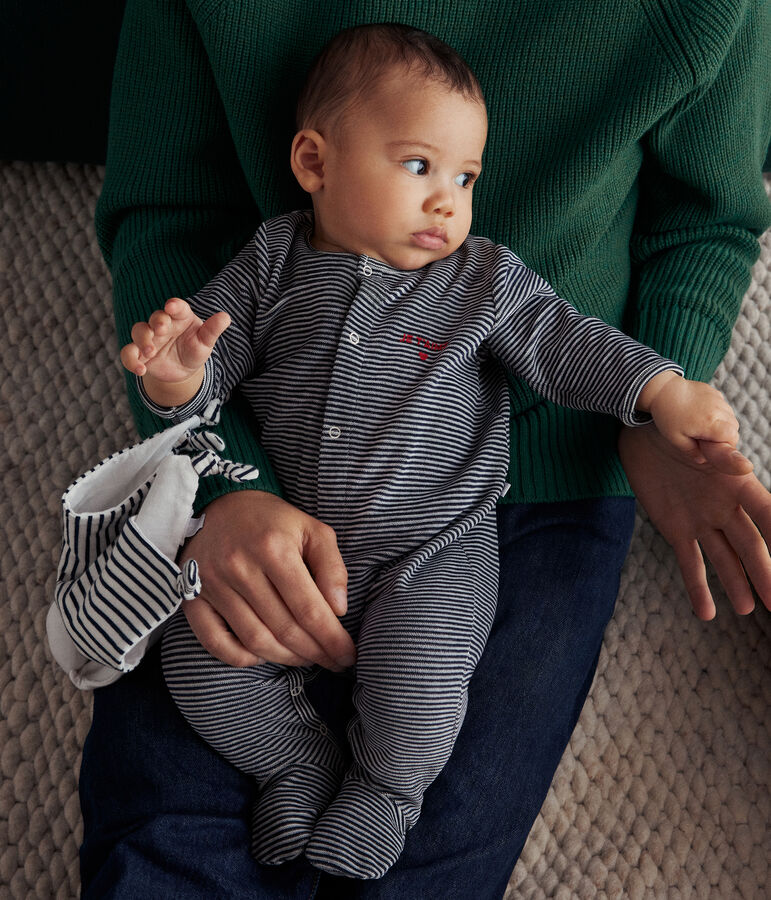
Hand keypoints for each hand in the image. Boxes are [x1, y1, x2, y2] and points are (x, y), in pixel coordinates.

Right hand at [120, 297, 229, 398]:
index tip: (171, 306)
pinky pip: (128, 353)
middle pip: (155, 317)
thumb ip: (213, 330)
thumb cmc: (195, 350)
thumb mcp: (205, 342)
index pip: (177, 307)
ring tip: (151, 352)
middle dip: (157, 322)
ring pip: (138, 331)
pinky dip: (131, 360)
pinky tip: (140, 370)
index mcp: (180, 317)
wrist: (183, 370)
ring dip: (143, 340)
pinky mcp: (139, 353)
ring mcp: (149, 338)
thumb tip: (226, 317)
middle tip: (161, 329)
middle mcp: (162, 324)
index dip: (174, 306)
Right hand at [179, 490, 356, 668]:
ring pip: (254, 640)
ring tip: (305, 658)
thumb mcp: (313, 530)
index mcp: (273, 548)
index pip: (309, 609)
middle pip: (284, 629)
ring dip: (285, 658)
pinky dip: (241, 658)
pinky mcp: (192, 595)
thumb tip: (338, 610)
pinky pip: (215, 642)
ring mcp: (212, 584)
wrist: (222, 503)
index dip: (332, 639)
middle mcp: (240, 567)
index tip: (348, 656)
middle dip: (314, 653)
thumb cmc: (274, 521)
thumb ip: (332, 567)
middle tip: (332, 662)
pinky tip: (263, 655)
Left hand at [619, 424, 770, 618]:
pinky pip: (689, 563)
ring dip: (736, 584)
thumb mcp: (697, 436)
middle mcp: (725, 507)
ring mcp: (702, 521)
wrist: (643, 434)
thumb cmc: (676, 429)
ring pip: (724, 559)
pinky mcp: (676, 530)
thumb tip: (744, 465)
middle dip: (764, 572)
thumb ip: (720, 453)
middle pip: (750, 544)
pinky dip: (697, 588)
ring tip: (747, 609)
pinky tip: (706, 613)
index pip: (766, 512)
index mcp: (737, 483)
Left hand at [641, 372, 738, 462]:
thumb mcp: (676, 438)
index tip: (712, 445)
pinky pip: (723, 406)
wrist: (663, 390)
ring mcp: (718, 399)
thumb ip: (691, 451)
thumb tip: (702, 460)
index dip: (726, 444)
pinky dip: (718, 412)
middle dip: (725, 434)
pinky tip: (702, 413)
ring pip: (730, 416)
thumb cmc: (668, 416)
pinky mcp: (715, 392)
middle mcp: (718, 410)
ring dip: (722, 423)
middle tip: (706, 436)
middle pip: (734, 427)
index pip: (733, 437)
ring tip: (702, 424)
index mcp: (710, 423)